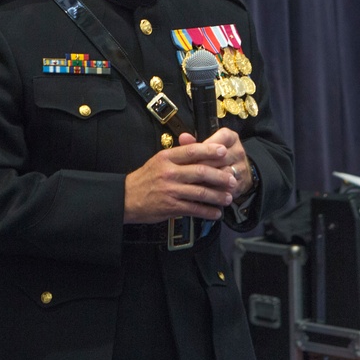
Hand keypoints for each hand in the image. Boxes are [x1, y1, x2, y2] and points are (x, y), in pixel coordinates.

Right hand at [124, 129, 241, 223]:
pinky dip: (207, 212)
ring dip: (217, 196)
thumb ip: (179, 154)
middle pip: (201, 172)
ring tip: (228, 198)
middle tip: (232, 179)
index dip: (210, 151)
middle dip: (220, 176)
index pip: (192, 151)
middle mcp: (169, 173)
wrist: (126, 198)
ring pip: (200, 193)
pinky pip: (194, 209)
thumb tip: (202, 147)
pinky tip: (216, 213)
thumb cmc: (146, 178)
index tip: (224, 151)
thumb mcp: (159, 160)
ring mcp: (171, 191)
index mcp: (167, 158)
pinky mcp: (171, 207)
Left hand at [178, 127, 253, 200]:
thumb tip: (183, 137)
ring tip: (193, 182)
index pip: (216, 142)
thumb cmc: (218, 157)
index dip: (203, 150)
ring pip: (222, 174)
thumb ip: (194, 143)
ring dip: (207, 179)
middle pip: (218, 159)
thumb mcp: (208, 145)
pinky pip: (226, 187)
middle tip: (187, 172)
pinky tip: (202, 191)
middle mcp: (238, 151)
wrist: (238, 172)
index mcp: (230, 138)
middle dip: (201, 166)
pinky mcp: (240, 182)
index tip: (190, 157)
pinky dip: (213, 190)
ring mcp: (241, 167)